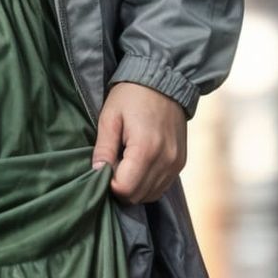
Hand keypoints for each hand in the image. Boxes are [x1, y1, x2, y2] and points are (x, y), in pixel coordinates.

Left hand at [90, 81, 186, 204]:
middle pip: (137, 196)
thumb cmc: (132, 96)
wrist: (166, 81)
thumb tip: (97, 173)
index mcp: (146, 149)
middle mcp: (166, 160)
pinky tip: (139, 165)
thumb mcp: (110, 117)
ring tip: (126, 163)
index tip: (105, 167)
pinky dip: (147, 183)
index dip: (109, 184)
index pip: (125, 189)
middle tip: (113, 164)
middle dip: (120, 187)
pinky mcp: (180, 163)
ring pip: (149, 195)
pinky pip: (161, 187)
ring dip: (134, 186)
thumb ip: (104, 148)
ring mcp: (176, 164)